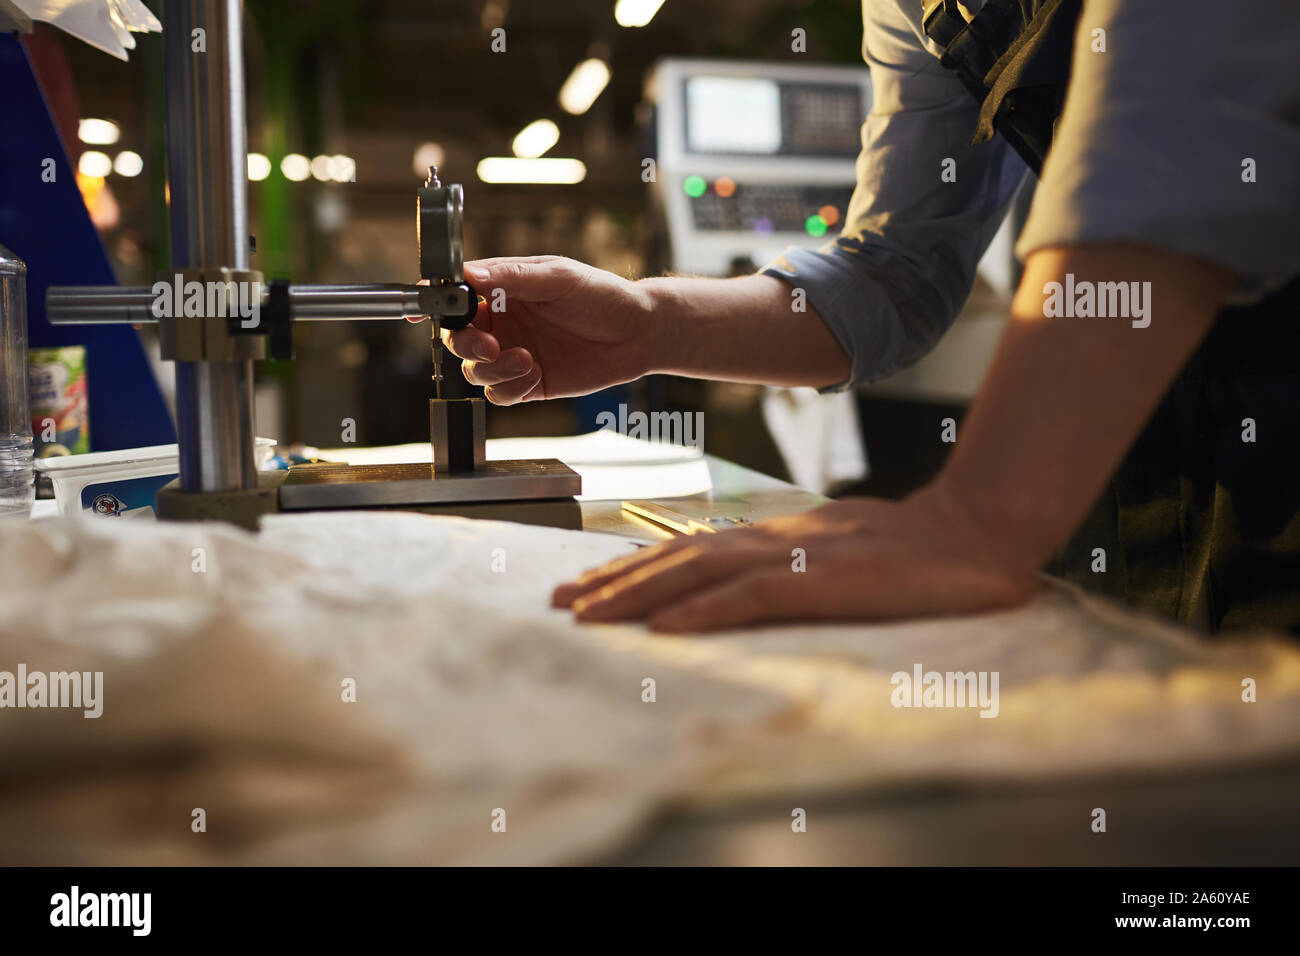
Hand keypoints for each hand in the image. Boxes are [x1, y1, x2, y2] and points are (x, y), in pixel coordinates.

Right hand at [411, 256, 656, 404]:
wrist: (638, 334)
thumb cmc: (602, 296)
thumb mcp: (558, 277)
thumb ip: (513, 276)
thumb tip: (469, 273)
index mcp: (502, 291)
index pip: (456, 297)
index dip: (436, 304)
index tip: (424, 311)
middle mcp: (502, 324)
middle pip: (456, 339)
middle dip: (465, 344)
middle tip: (491, 344)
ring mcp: (512, 355)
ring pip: (474, 370)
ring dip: (493, 369)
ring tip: (526, 360)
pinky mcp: (528, 383)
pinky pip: (499, 395)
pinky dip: (509, 388)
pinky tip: (535, 374)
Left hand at [551, 484, 1038, 631]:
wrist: (975, 531)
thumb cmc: (908, 549)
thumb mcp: (833, 554)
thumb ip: (784, 565)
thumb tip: (735, 584)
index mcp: (771, 537)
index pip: (685, 550)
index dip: (630, 569)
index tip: (583, 589)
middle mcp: (771, 540)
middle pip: (674, 557)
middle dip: (611, 582)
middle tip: (557, 602)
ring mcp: (797, 557)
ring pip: (698, 572)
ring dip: (637, 594)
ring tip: (587, 614)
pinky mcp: (826, 580)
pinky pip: (753, 596)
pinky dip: (705, 610)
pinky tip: (667, 626)